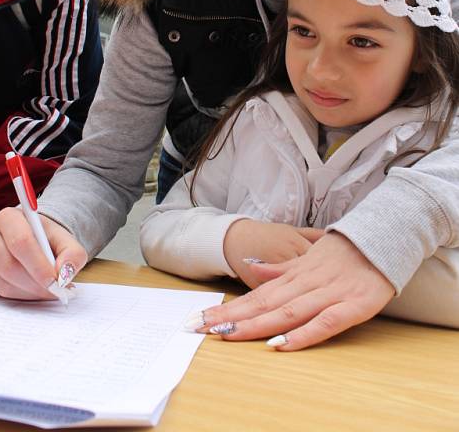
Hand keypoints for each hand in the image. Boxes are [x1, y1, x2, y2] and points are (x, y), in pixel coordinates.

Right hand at [0, 207, 86, 300]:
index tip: (55, 281)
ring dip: (30, 292)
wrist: (33, 239)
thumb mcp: (66, 240)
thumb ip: (73, 254)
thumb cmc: (47, 239)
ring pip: (4, 282)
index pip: (21, 242)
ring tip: (48, 290)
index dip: (38, 265)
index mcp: (8, 217)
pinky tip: (34, 290)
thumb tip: (65, 274)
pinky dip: (20, 296)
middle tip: (55, 290)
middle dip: (35, 283)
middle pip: (9, 265)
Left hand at [200, 232, 394, 349]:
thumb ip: (279, 267)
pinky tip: (281, 344)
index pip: (256, 295)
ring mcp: (328, 294)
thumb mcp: (306, 256)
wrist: (382, 238)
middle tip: (201, 328)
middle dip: (232, 318)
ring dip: (256, 325)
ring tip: (228, 336)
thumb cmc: (343, 252)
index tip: (202, 318)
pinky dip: (303, 333)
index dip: (230, 309)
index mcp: (294, 274)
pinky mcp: (353, 306)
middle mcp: (306, 284)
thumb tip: (250, 267)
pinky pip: (324, 322)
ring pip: (286, 312)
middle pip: (264, 304)